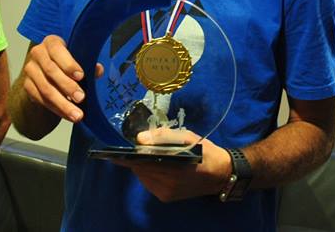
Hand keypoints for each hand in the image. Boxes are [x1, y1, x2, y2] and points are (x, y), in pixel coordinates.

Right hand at [19, 34, 101, 122]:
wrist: (46, 70)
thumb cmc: (65, 61)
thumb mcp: (77, 57)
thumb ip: (88, 63)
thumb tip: (98, 70)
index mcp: (51, 42)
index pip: (57, 50)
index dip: (69, 64)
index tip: (81, 76)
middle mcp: (37, 54)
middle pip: (51, 71)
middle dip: (68, 86)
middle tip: (81, 98)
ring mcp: (30, 70)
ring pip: (46, 89)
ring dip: (63, 104)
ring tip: (77, 114)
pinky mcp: (28, 86)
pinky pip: (42, 100)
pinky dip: (56, 109)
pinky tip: (67, 115)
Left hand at [113, 130, 232, 202]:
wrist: (222, 174)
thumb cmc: (205, 152)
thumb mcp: (187, 137)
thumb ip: (163, 136)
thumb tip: (140, 138)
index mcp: (174, 166)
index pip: (142, 161)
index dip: (125, 156)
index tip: (112, 150)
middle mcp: (168, 183)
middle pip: (140, 169)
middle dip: (134, 158)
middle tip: (134, 147)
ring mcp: (166, 193)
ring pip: (143, 177)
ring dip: (141, 166)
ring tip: (146, 155)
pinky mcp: (166, 198)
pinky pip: (149, 183)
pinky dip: (148, 174)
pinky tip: (155, 166)